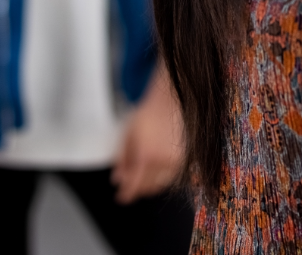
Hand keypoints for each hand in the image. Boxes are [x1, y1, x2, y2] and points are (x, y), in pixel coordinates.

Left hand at [111, 68, 184, 203]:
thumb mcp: (128, 136)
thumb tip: (117, 179)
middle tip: (128, 187)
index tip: (121, 197)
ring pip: (159, 184)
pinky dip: (160, 179)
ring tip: (139, 180)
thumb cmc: (147, 116)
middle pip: (147, 187)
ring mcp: (175, 162)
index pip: (135, 185)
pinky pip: (170, 177)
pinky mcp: (184, 160)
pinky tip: (153, 173)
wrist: (169, 103)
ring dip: (148, 186)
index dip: (126, 194)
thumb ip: (122, 159)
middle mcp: (162, 162)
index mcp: (146, 156)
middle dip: (136, 190)